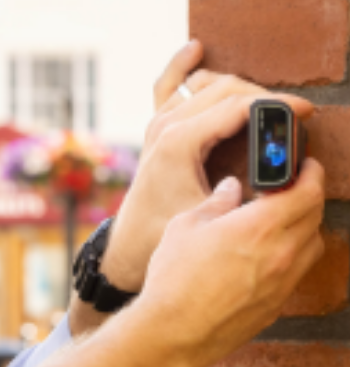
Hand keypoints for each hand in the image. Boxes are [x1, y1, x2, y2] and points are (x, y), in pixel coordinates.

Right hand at [47, 165, 324, 366]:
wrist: (177, 328)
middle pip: (315, 214)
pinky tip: (271, 249)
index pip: (306, 190)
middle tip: (294, 183)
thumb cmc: (175, 276)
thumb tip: (231, 187)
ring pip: (314, 241)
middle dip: (309, 193)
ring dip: (305, 223)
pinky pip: (300, 268)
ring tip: (284, 216)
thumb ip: (216, 202)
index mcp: (259, 226)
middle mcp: (282, 252)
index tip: (305, 163)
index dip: (310, 171)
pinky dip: (295, 250)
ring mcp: (284, 280)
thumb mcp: (186, 225)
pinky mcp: (279, 301)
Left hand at [101, 40, 313, 291]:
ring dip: (239, 85)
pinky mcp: (156, 123)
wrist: (131, 239)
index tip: (306, 110)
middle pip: (225, 89)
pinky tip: (195, 48)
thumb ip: (246, 193)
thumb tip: (283, 178)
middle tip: (295, 113)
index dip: (276, 105)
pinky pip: (168, 83)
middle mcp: (166, 123)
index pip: (236, 106)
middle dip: (265, 97)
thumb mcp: (214, 212)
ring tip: (268, 102)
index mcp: (179, 141)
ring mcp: (159, 120)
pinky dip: (181, 64)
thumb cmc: (169, 229)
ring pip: (206, 83)